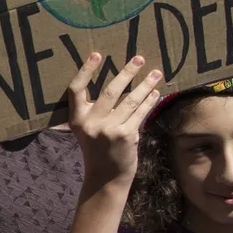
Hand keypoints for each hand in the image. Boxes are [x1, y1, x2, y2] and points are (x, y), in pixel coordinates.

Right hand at [67, 54, 161, 184]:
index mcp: (77, 119)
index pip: (76, 89)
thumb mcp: (87, 130)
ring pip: (130, 100)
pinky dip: (149, 102)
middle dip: (127, 72)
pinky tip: (155, 93)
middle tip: (139, 58)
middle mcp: (91, 123)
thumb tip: (117, 83)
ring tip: (156, 73)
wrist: (106, 177)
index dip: (86, 71)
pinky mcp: (126, 136)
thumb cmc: (98, 150)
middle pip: (110, 91)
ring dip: (145, 85)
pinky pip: (140, 113)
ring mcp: (109, 130)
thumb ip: (94, 111)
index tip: (97, 54)